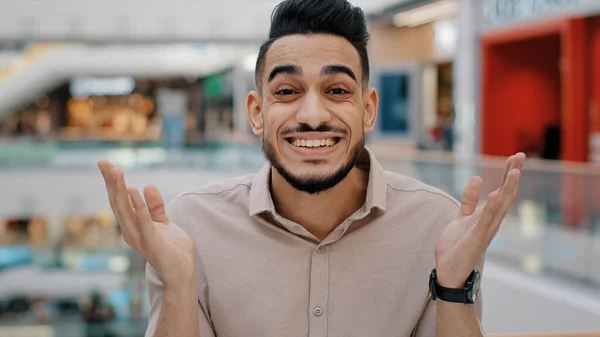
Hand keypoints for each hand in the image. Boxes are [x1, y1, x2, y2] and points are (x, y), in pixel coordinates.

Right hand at [98, 160, 196, 287]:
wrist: (183, 274)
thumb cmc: (173, 251)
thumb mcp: (164, 223)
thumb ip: (155, 207)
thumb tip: (147, 185)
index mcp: (132, 226)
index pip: (119, 201)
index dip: (112, 183)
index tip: (105, 164)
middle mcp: (130, 231)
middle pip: (117, 203)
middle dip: (111, 182)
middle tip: (103, 162)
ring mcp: (139, 237)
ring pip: (126, 210)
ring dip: (121, 190)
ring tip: (116, 171)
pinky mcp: (152, 241)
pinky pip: (143, 220)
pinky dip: (138, 205)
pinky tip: (134, 189)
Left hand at [434, 153, 525, 287]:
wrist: (451, 274)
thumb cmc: (458, 248)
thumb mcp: (462, 218)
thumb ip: (469, 200)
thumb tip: (477, 177)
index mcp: (487, 217)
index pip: (501, 191)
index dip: (507, 174)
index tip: (515, 156)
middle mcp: (490, 223)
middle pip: (505, 195)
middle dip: (512, 176)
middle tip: (520, 156)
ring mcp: (484, 232)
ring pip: (499, 207)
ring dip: (507, 189)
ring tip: (514, 171)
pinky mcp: (475, 241)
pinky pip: (484, 222)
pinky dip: (491, 209)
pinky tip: (496, 194)